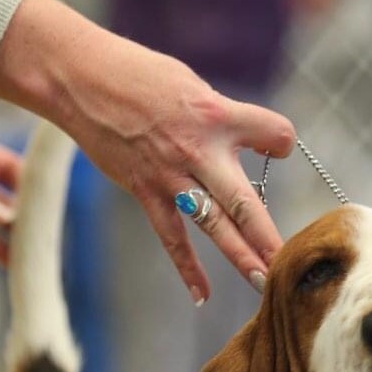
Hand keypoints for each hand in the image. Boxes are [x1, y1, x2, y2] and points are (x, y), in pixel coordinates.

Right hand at [0, 0, 294, 302]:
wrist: (81, 78)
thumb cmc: (139, 76)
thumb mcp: (191, 85)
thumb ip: (221, 118)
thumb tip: (243, 141)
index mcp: (217, 115)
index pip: (271, 132)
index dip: (279, 139)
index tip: (280, 147)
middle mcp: (199, 150)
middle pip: (244, 201)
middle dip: (268, 236)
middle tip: (290, 263)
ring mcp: (171, 176)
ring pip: (214, 225)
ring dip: (241, 257)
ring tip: (264, 284)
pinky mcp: (146, 192)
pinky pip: (172, 239)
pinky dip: (187, 269)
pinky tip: (203, 295)